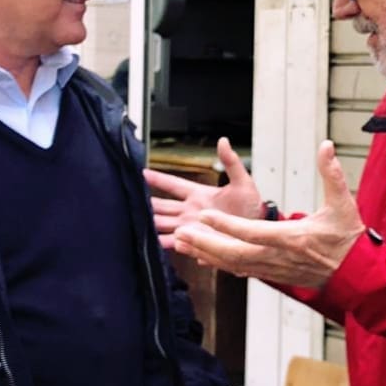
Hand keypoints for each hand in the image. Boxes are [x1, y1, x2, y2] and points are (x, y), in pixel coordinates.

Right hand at [143, 137, 262, 248]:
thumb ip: (231, 162)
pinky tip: (150, 244)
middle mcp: (191, 211)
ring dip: (150, 224)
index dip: (158, 178)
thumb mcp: (243, 182)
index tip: (140, 172)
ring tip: (134, 223)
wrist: (258, 231)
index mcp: (199, 194)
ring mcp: (191, 227)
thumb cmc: (252, 206)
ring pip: (163, 224)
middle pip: (162, 206)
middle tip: (127, 199)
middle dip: (145, 203)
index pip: (173, 184)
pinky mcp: (196, 241)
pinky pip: (175, 243)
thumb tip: (223, 141)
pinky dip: (162, 243)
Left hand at [173, 141, 363, 289]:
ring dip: (205, 253)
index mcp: (292, 239)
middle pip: (234, 253)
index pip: (252, 232)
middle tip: (181, 233)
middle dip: (205, 243)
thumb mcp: (343, 204)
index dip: (226, 225)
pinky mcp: (271, 274)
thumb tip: (325, 146)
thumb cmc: (348, 239)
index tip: (205, 215)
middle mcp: (278, 257)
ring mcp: (273, 269)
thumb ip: (331, 174)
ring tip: (181, 242)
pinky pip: (238, 269)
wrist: (355, 274)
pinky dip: (218, 262)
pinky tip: (201, 255)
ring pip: (232, 264)